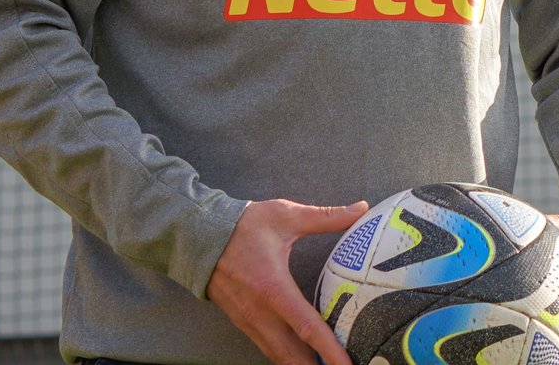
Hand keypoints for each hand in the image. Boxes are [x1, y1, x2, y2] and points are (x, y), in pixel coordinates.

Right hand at [209, 198, 369, 364]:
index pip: (306, 326)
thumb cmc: (242, 226)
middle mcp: (260, 312)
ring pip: (279, 355)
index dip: (329, 348)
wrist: (197, 235)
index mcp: (273, 288)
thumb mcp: (286, 216)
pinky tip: (304, 359)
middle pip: (292, 354)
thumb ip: (326, 217)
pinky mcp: (243, 322)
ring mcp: (249, 321)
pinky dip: (287, 357)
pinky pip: (268, 347)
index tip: (346, 364)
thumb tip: (361, 209)